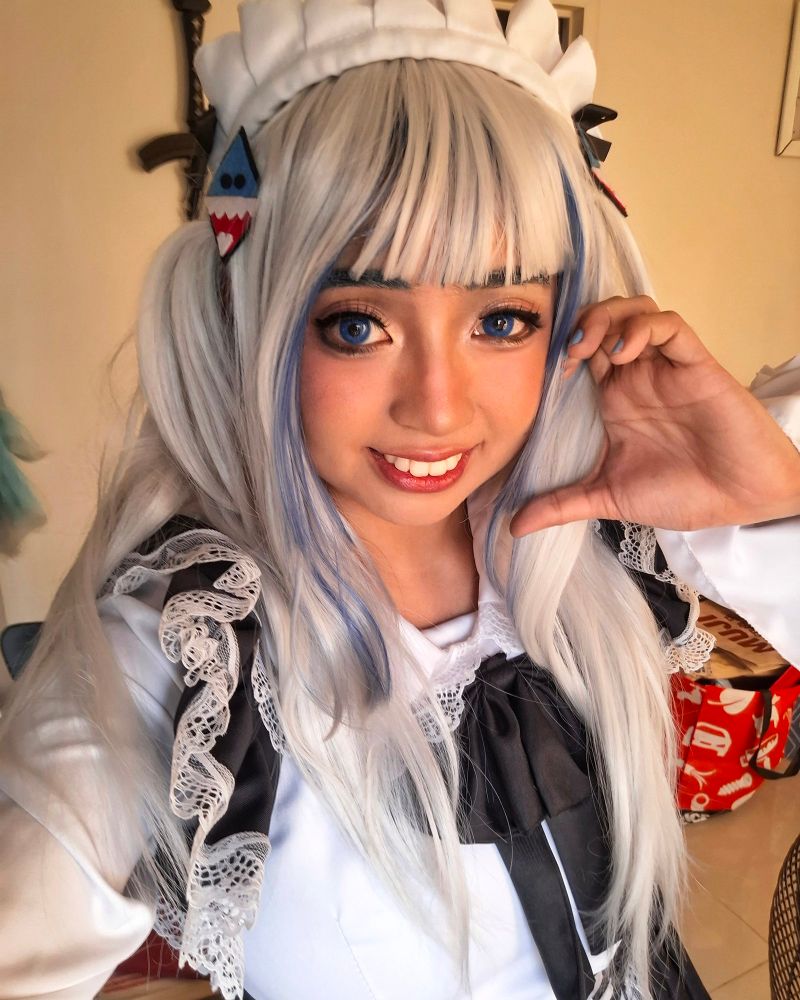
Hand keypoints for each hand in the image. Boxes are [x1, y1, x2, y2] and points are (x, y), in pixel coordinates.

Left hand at [510, 296, 799, 536]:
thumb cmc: (683, 493)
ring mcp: (665, 367)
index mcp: (613, 398)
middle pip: (602, 320)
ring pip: (634, 310)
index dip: (554, 350)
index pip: (578, 352)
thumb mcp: (609, 497)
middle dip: (577, 324)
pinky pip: (670, 326)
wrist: (740, 502)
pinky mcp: (695, 364)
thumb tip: (514, 526)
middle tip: (564, 354)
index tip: (535, 371)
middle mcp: (636, 375)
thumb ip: (561, 505)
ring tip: (590, 347)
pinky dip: (643, 327)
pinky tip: (625, 352)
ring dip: (606, 318)